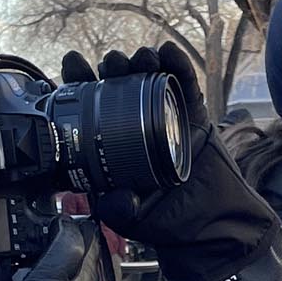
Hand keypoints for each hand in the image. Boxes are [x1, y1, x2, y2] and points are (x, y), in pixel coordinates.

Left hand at [58, 44, 272, 275]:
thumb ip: (119, 209)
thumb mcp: (132, 218)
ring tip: (140, 58)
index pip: (91, 107)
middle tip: (110, 63)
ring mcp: (165, 116)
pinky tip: (168, 54)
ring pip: (150, 79)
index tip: (73, 64)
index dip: (81, 83)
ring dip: (142, 62)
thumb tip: (110, 199)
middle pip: (119, 85)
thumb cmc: (166, 220)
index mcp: (113, 144)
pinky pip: (185, 86)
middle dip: (112, 68)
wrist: (209, 226)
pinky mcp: (193, 115)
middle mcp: (136, 124)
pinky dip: (177, 66)